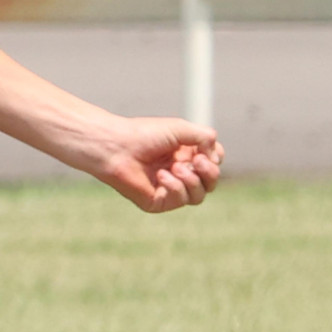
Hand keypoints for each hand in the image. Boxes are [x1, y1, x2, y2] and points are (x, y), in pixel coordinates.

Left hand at [82, 116, 223, 212]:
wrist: (115, 146)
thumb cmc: (144, 135)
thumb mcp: (181, 129)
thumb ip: (205, 138)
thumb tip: (215, 157)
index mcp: (185, 155)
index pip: (214, 163)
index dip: (214, 158)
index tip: (204, 150)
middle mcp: (178, 172)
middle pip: (211, 182)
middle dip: (209, 172)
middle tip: (196, 161)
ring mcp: (168, 188)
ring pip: (199, 196)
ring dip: (193, 181)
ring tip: (175, 167)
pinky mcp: (158, 201)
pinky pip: (180, 201)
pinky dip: (175, 187)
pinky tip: (161, 176)